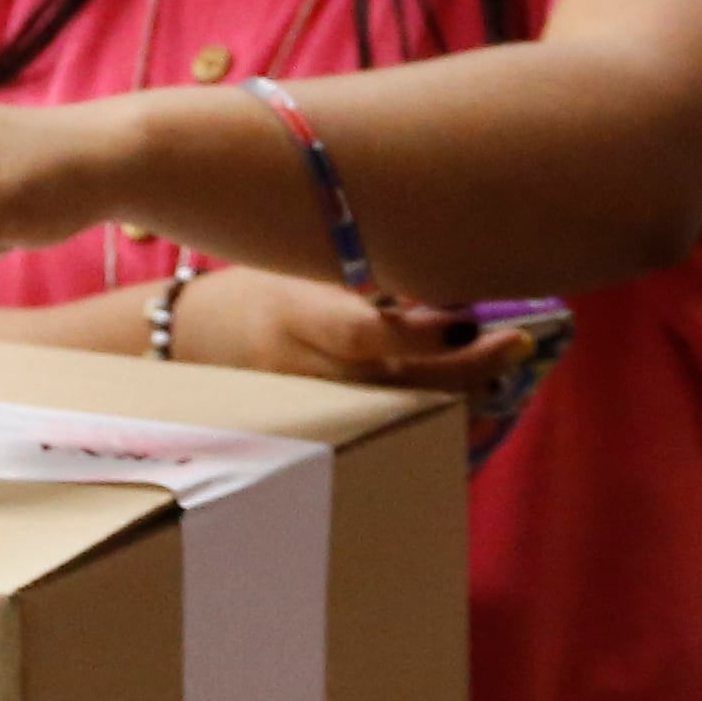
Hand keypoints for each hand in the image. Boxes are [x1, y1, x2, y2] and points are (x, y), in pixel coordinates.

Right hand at [168, 269, 530, 394]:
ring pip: (399, 412)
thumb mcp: (294, 269)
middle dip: (464, 368)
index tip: (470, 319)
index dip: (418, 334)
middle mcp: (303, 370)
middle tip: (517, 341)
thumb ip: (361, 279)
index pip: (361, 333)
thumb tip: (447, 285)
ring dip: (460, 392)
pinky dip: (434, 419)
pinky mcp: (317, 429)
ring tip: (503, 364)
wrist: (184, 344)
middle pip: (396, 382)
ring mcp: (310, 409)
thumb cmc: (255, 292)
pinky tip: (471, 403)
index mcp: (292, 316)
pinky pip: (387, 431)